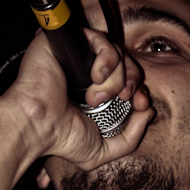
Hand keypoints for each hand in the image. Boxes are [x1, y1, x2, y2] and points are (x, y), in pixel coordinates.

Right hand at [3, 25, 153, 170]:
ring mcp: (79, 56)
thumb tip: (149, 113)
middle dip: (133, 81)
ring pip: (117, 53)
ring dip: (115, 79)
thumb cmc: (62, 138)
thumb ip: (131, 138)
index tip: (141, 103)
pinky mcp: (70, 41)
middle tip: (125, 97)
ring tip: (96, 96)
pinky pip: (102, 40)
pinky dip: (106, 60)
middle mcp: (88, 73)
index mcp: (96, 94)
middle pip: (127, 63)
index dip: (139, 90)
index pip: (128, 82)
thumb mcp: (103, 149)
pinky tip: (94, 77)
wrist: (39, 124)